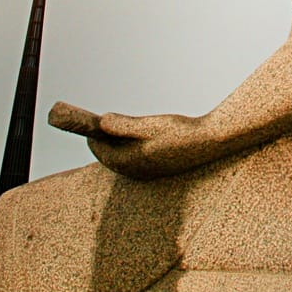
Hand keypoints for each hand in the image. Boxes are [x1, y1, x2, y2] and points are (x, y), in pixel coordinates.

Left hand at [47, 103, 219, 178]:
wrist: (210, 142)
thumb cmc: (180, 132)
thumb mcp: (149, 124)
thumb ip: (123, 125)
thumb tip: (101, 122)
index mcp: (131, 162)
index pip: (99, 149)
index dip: (89, 133)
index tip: (81, 120)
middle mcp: (137, 171)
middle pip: (108, 155)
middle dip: (101, 139)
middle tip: (94, 121)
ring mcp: (146, 172)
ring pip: (120, 157)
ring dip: (114, 142)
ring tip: (110, 126)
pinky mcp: (155, 168)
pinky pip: (132, 159)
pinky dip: (126, 146)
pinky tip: (131, 135)